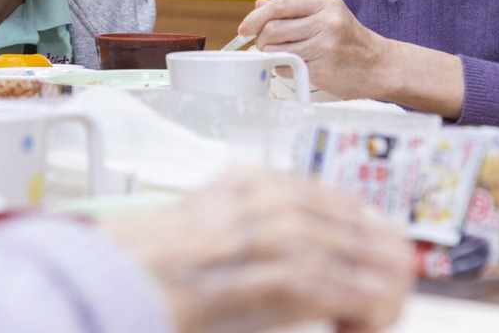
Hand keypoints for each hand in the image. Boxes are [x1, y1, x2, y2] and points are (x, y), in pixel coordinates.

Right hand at [101, 168, 412, 332]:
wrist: (116, 281)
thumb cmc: (155, 265)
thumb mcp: (213, 226)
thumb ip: (257, 226)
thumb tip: (313, 256)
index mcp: (262, 181)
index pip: (348, 206)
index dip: (367, 247)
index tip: (362, 282)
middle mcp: (281, 197)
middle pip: (373, 231)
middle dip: (382, 276)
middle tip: (363, 315)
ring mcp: (286, 232)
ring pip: (378, 260)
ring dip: (382, 300)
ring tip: (358, 327)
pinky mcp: (288, 274)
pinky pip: (358, 293)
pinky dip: (368, 317)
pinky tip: (349, 332)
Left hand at [238, 0, 464, 117]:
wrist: (381, 65)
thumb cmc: (350, 40)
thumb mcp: (328, 15)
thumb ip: (294, 10)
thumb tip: (259, 5)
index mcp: (325, 3)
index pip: (281, 4)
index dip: (257, 16)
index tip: (244, 28)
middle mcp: (326, 21)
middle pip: (273, 29)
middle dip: (261, 39)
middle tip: (265, 45)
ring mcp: (325, 46)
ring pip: (277, 50)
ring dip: (271, 55)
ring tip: (281, 55)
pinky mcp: (323, 69)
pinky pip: (288, 68)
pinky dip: (284, 69)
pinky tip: (296, 66)